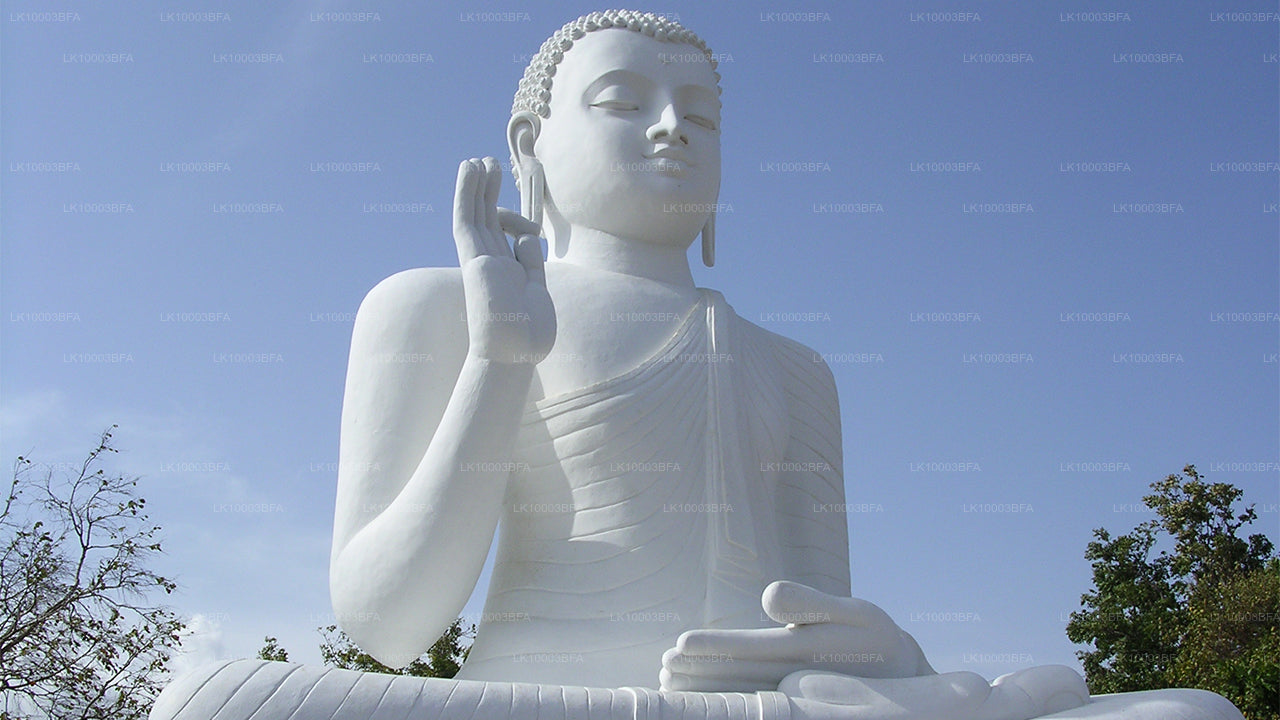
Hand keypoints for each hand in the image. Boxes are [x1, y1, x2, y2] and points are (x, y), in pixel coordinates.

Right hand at [453, 157, 554, 363]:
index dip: (513, 220)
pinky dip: (466, 193)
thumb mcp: (537, 288)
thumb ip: (532, 263)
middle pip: (487, 219)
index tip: (527, 222)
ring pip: (474, 214)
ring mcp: (480, 260)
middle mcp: (489, 263)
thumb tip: (530, 237)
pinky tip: (469, 169)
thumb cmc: (528, 334)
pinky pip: (466, 219)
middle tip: (489, 164)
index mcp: (506, 272)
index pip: (505, 237)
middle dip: (489, 193)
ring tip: (479, 160)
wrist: (514, 354)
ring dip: (476, 186)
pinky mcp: (473, 258)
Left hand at [659, 581, 932, 692]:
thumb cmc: (874, 637)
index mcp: (808, 653)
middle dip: (696, 673)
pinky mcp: (794, 705)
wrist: (903, 679)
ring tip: (669, 682)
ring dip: (703, 689)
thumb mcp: (854, 612)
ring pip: (740, 694)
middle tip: (662, 668)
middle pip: (736, 677)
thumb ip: (810, 602)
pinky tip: (701, 695)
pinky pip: (753, 703)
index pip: (750, 650)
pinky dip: (724, 698)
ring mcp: (795, 697)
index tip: (679, 645)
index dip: (713, 647)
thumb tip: (767, 594)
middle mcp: (797, 680)